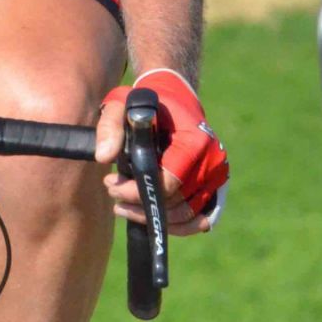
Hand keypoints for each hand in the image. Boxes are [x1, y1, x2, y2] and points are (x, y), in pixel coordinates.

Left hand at [97, 68, 229, 235]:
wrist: (175, 97)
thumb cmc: (148, 101)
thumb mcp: (122, 104)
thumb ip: (110, 126)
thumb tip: (104, 157)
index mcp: (194, 142)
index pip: (168, 183)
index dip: (136, 192)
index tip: (111, 184)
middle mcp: (212, 162)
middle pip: (176, 204)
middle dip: (140, 205)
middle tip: (113, 192)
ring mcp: (217, 176)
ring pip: (186, 216)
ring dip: (154, 217)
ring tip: (124, 207)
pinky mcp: (216, 186)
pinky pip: (198, 218)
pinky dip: (175, 224)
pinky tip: (149, 217)